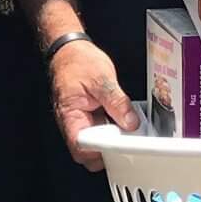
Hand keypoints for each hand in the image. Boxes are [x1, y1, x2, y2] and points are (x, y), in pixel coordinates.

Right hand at [49, 38, 137, 169]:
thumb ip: (116, 102)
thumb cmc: (77, 61)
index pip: (82, 147)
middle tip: (128, 141)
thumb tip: (131, 123)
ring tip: (127, 129)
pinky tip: (123, 120)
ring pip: (96, 143)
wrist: (69, 49)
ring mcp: (80, 121)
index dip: (101, 152)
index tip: (120, 148)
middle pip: (89, 151)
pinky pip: (100, 130)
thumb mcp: (102, 79)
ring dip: (112, 139)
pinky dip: (112, 129)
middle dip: (109, 150)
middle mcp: (72, 123)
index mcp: (70, 116)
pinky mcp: (88, 117)